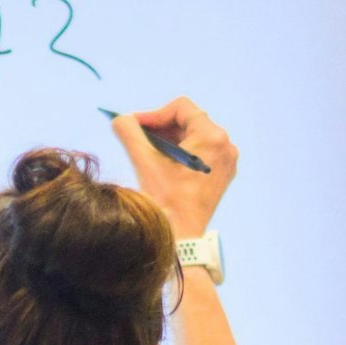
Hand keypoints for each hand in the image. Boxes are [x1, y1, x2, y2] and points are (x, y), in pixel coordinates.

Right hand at [109, 96, 238, 238]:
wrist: (181, 237)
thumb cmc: (166, 200)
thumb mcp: (144, 161)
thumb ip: (129, 132)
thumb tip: (119, 118)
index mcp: (212, 137)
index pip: (181, 108)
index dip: (154, 114)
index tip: (135, 125)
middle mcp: (225, 145)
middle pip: (188, 121)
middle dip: (161, 128)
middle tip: (137, 137)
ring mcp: (226, 161)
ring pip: (194, 137)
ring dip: (169, 140)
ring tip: (148, 152)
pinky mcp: (222, 174)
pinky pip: (201, 152)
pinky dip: (181, 153)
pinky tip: (162, 164)